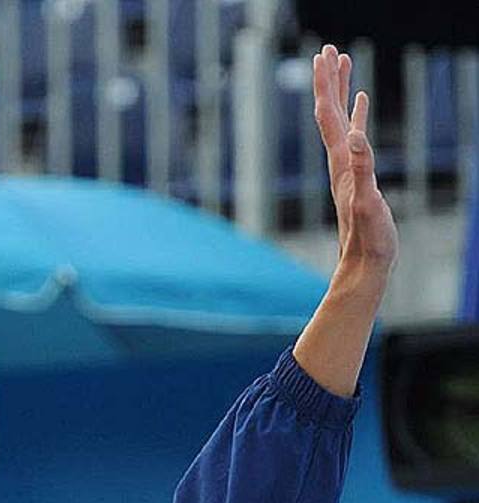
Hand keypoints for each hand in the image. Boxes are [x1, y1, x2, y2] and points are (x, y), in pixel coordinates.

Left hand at [313, 44, 397, 284]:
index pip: (328, 115)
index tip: (323, 55)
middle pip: (330, 112)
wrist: (363, 265)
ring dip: (342, 92)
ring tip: (345, 65)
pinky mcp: (358, 176)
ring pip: (342, 121)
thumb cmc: (367, 237)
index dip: (325, 85)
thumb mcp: (367, 200)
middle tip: (328, 49)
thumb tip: (357, 137)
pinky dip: (357, 117)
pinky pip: (356, 137)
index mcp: (341, 162)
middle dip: (329, 80)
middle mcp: (340, 161)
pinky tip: (361, 107)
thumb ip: (363, 169)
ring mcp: (348, 168)